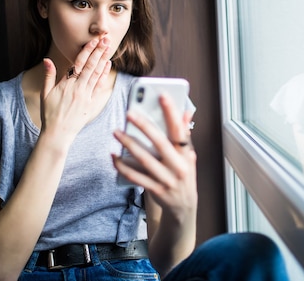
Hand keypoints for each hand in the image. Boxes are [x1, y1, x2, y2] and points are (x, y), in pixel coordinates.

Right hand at [40, 37, 112, 140]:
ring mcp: (85, 96)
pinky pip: (99, 86)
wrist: (58, 133)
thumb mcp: (45, 93)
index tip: (93, 41)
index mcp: (66, 84)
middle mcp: (77, 88)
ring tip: (109, 48)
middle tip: (106, 39)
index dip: (87, 51)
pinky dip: (104, 75)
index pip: (78, 63)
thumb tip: (47, 60)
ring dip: (103, 60)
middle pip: (91, 66)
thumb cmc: (50, 114)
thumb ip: (49, 75)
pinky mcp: (91, 103)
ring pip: (96, 74)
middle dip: (99, 51)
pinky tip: (108, 65)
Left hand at [113, 94, 197, 219]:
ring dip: (129, 145)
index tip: (162, 96)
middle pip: (160, 143)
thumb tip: (186, 112)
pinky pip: (136, 177)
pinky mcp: (156, 190)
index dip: (172, 112)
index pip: (180, 130)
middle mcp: (179, 167)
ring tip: (117, 132)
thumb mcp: (189, 156)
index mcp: (187, 154)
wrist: (184, 207)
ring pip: (145, 160)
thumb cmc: (183, 175)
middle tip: (129, 113)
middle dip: (144, 126)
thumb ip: (185, 134)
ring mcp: (167, 180)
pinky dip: (124, 167)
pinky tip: (114, 157)